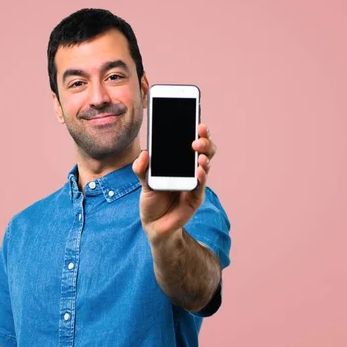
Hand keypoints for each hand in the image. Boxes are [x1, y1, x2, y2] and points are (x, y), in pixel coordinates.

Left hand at [132, 123, 216, 242]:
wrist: (154, 223)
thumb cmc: (152, 198)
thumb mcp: (143, 181)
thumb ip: (141, 168)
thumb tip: (144, 154)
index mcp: (179, 161)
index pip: (190, 141)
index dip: (196, 131)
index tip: (196, 122)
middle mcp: (190, 169)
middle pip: (204, 150)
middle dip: (204, 141)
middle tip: (198, 137)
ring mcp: (195, 183)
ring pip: (205, 166)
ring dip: (205, 158)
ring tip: (200, 154)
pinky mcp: (195, 197)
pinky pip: (200, 185)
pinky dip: (201, 177)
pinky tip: (199, 171)